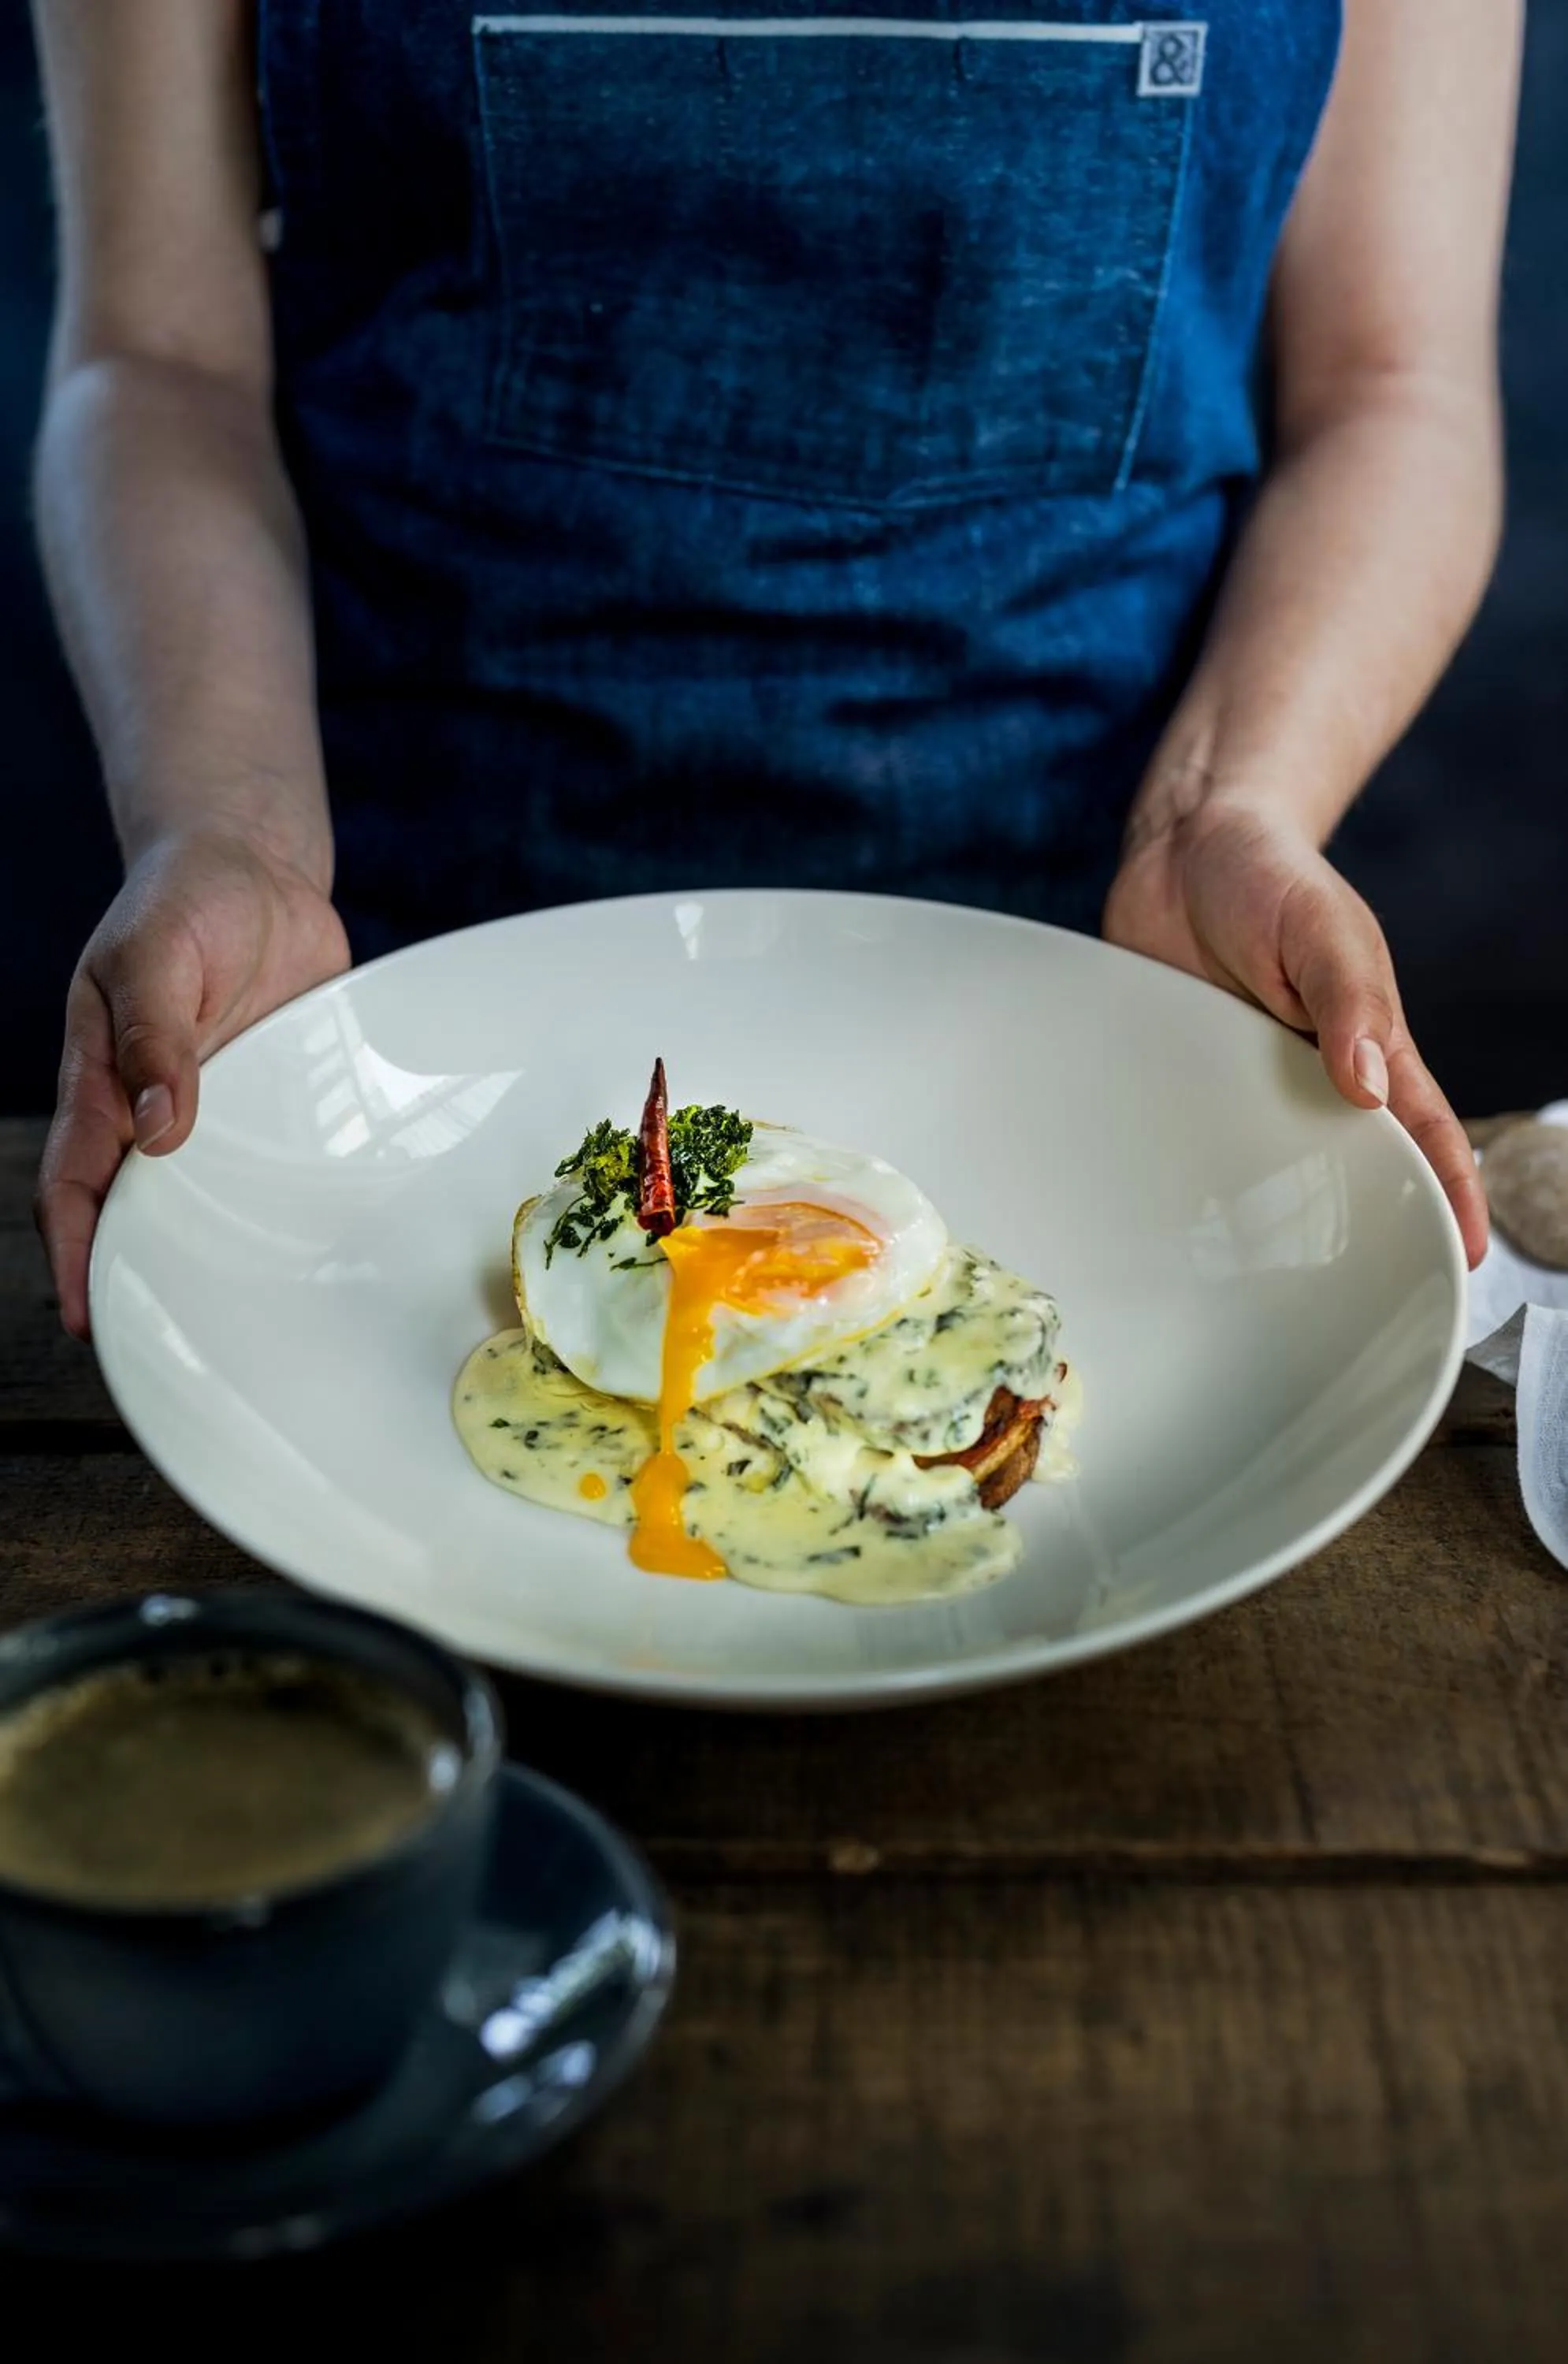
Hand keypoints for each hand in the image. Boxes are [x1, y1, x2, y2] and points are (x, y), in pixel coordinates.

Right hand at [36, 827, 350, 1338]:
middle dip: (146, 1277)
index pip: (76, 1181)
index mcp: (105, 1081)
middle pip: (142, 1211)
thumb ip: (155, 1037)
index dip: (75, 1250)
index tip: (88, 1315)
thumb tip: (160, 1126)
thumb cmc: (185, 905)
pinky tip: (328, 1245)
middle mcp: (158, 1109)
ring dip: (227, 1252)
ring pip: (216, 1198)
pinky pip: (282, 1161)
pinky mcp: (279, 1099)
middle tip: (173, 1350)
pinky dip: (294, 1203)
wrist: (254, 868)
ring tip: (253, 1323)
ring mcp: (221, 1109)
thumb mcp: (154, 956)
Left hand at [1103, 799, 1487, 1265]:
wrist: (1181, 848)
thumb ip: (1343, 1001)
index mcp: (1368, 1044)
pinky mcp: (1186, 1076)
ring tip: (1267, 1288)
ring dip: (1270, 1211)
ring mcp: (1246, 1081)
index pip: (1423, 1131)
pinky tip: (1177, 1220)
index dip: (1451, 1195)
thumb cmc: (1267, 877)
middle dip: (1362, 1229)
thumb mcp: (1319, 928)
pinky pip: (1193, 1134)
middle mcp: (1312, 1074)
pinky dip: (1190, 1172)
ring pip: (1268, 1162)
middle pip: (1347, 1166)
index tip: (1465, 1257)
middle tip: (1359, 1300)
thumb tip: (1368, 1087)